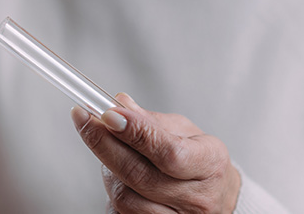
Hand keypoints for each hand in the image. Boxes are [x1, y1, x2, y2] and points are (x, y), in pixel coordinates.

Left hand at [71, 94, 240, 213]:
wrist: (218, 196)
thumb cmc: (199, 160)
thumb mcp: (184, 131)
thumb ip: (150, 121)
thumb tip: (119, 104)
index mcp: (210, 162)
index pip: (168, 151)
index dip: (134, 132)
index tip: (108, 113)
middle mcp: (198, 197)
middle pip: (139, 175)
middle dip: (104, 144)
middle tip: (85, 121)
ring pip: (125, 198)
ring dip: (108, 170)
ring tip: (110, 152)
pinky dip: (113, 192)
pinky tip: (118, 176)